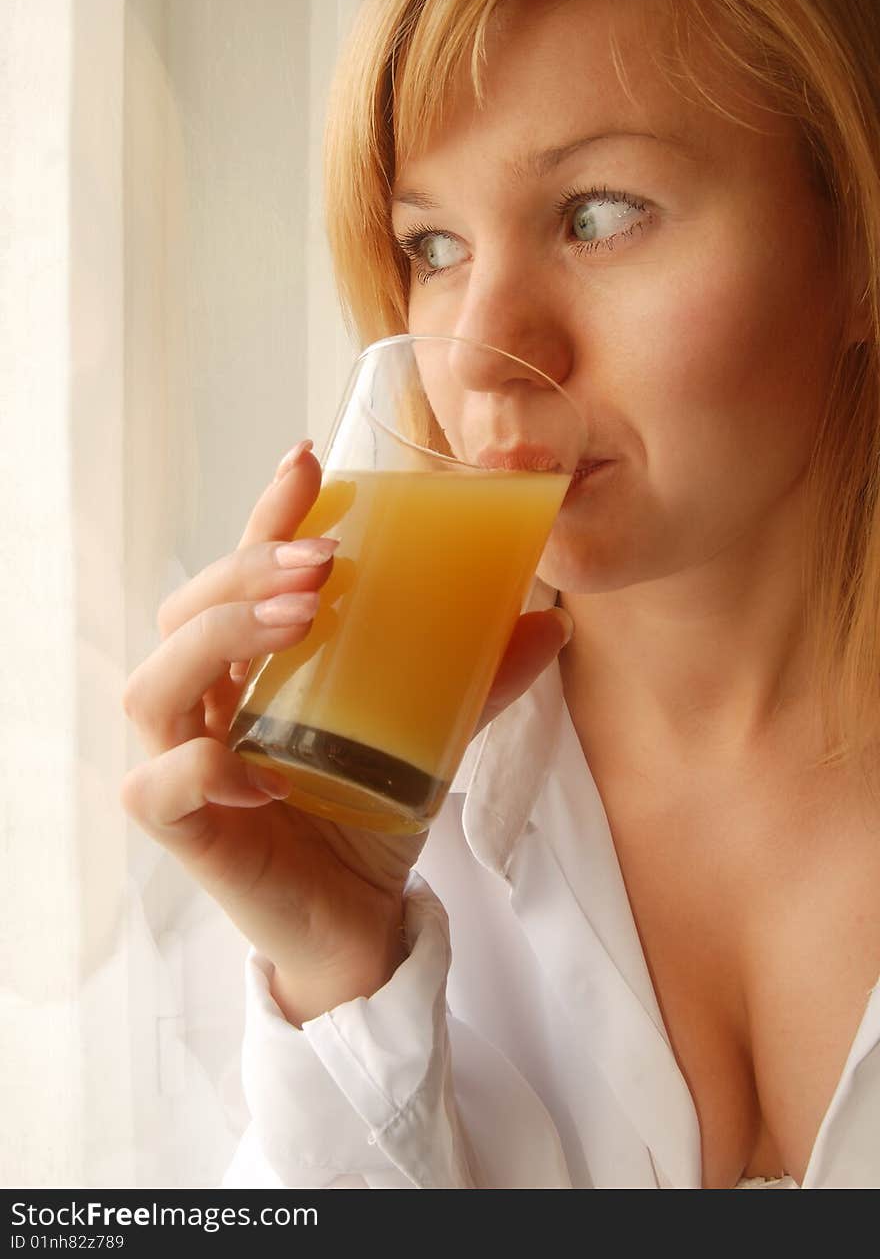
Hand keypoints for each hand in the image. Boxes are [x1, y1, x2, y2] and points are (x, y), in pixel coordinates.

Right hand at [120, 441, 572, 1022]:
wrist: (358, 926)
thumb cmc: (372, 815)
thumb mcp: (434, 735)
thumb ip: (480, 680)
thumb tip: (554, 621)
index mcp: (251, 668)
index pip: (238, 575)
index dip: (264, 516)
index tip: (308, 459)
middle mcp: (204, 705)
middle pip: (183, 612)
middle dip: (247, 570)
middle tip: (323, 560)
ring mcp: (184, 765)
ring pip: (153, 683)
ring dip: (219, 638)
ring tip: (299, 620)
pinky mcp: (184, 831)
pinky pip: (159, 786)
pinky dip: (199, 768)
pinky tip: (254, 769)